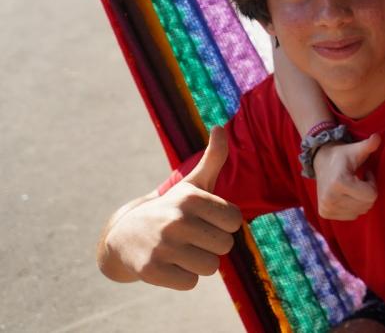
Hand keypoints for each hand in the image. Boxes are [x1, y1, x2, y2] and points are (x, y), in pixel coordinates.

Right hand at [102, 127, 242, 288]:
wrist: (124, 235)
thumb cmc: (171, 209)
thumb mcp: (192, 183)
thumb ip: (213, 158)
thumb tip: (221, 127)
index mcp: (191, 198)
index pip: (235, 222)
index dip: (223, 225)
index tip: (205, 220)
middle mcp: (176, 220)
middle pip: (225, 247)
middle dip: (212, 246)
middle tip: (192, 238)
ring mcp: (162, 246)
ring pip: (210, 268)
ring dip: (199, 264)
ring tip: (181, 251)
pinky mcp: (151, 271)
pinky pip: (190, 284)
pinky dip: (182, 278)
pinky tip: (169, 265)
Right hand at [313, 134, 380, 220]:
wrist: (321, 161)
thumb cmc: (343, 155)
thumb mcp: (356, 149)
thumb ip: (368, 145)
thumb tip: (377, 137)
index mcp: (338, 183)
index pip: (371, 196)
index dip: (372, 183)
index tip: (365, 173)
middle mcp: (330, 198)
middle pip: (366, 205)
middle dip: (368, 192)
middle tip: (360, 179)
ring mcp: (326, 208)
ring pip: (360, 212)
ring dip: (361, 199)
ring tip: (354, 185)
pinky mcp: (324, 213)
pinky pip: (351, 216)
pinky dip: (353, 206)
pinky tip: (347, 194)